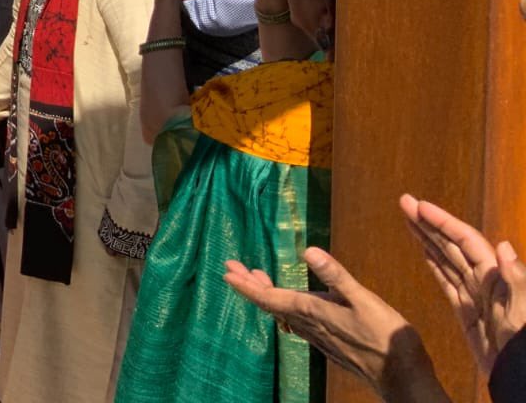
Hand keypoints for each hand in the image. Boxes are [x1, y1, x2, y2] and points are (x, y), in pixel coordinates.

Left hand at [224, 249, 444, 400]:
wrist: (402, 379)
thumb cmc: (387, 339)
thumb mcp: (364, 300)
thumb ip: (335, 276)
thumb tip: (308, 250)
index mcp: (314, 313)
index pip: (270, 298)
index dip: (247, 285)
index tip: (227, 272)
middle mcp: (311, 326)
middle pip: (271, 304)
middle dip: (250, 285)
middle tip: (233, 267)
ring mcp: (319, 337)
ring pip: (284, 313)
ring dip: (267, 294)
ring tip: (256, 277)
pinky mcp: (330, 343)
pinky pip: (298, 322)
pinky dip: (286, 306)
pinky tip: (291, 303)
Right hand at [403, 194, 525, 373]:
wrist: (521, 377)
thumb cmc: (525, 346)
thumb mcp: (525, 313)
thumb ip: (518, 282)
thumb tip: (503, 246)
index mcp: (496, 278)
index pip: (465, 241)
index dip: (442, 222)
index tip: (419, 205)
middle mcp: (484, 281)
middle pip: (452, 245)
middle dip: (428, 223)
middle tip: (404, 202)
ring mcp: (474, 296)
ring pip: (446, 259)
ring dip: (426, 238)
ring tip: (408, 218)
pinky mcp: (466, 312)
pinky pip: (446, 281)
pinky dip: (433, 264)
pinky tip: (423, 252)